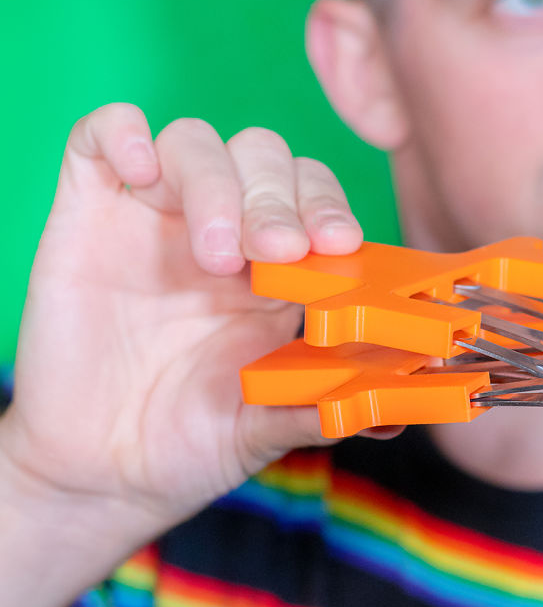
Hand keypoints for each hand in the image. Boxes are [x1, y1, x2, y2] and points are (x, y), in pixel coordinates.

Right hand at [2, 103, 371, 538]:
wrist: (103, 472)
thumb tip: (391, 417)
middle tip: (278, 252)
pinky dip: (123, 134)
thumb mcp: (264, 427)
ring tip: (216, 255)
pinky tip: (141, 172)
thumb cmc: (192, 441)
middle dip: (276, 198)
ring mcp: (153, 215)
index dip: (328, 206)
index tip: (338, 243)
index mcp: (276, 266)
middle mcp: (222, 228)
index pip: (313, 194)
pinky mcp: (87, 213)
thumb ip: (320, 411)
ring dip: (215, 182)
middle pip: (262, 156)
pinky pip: (100, 136)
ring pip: (194, 142)